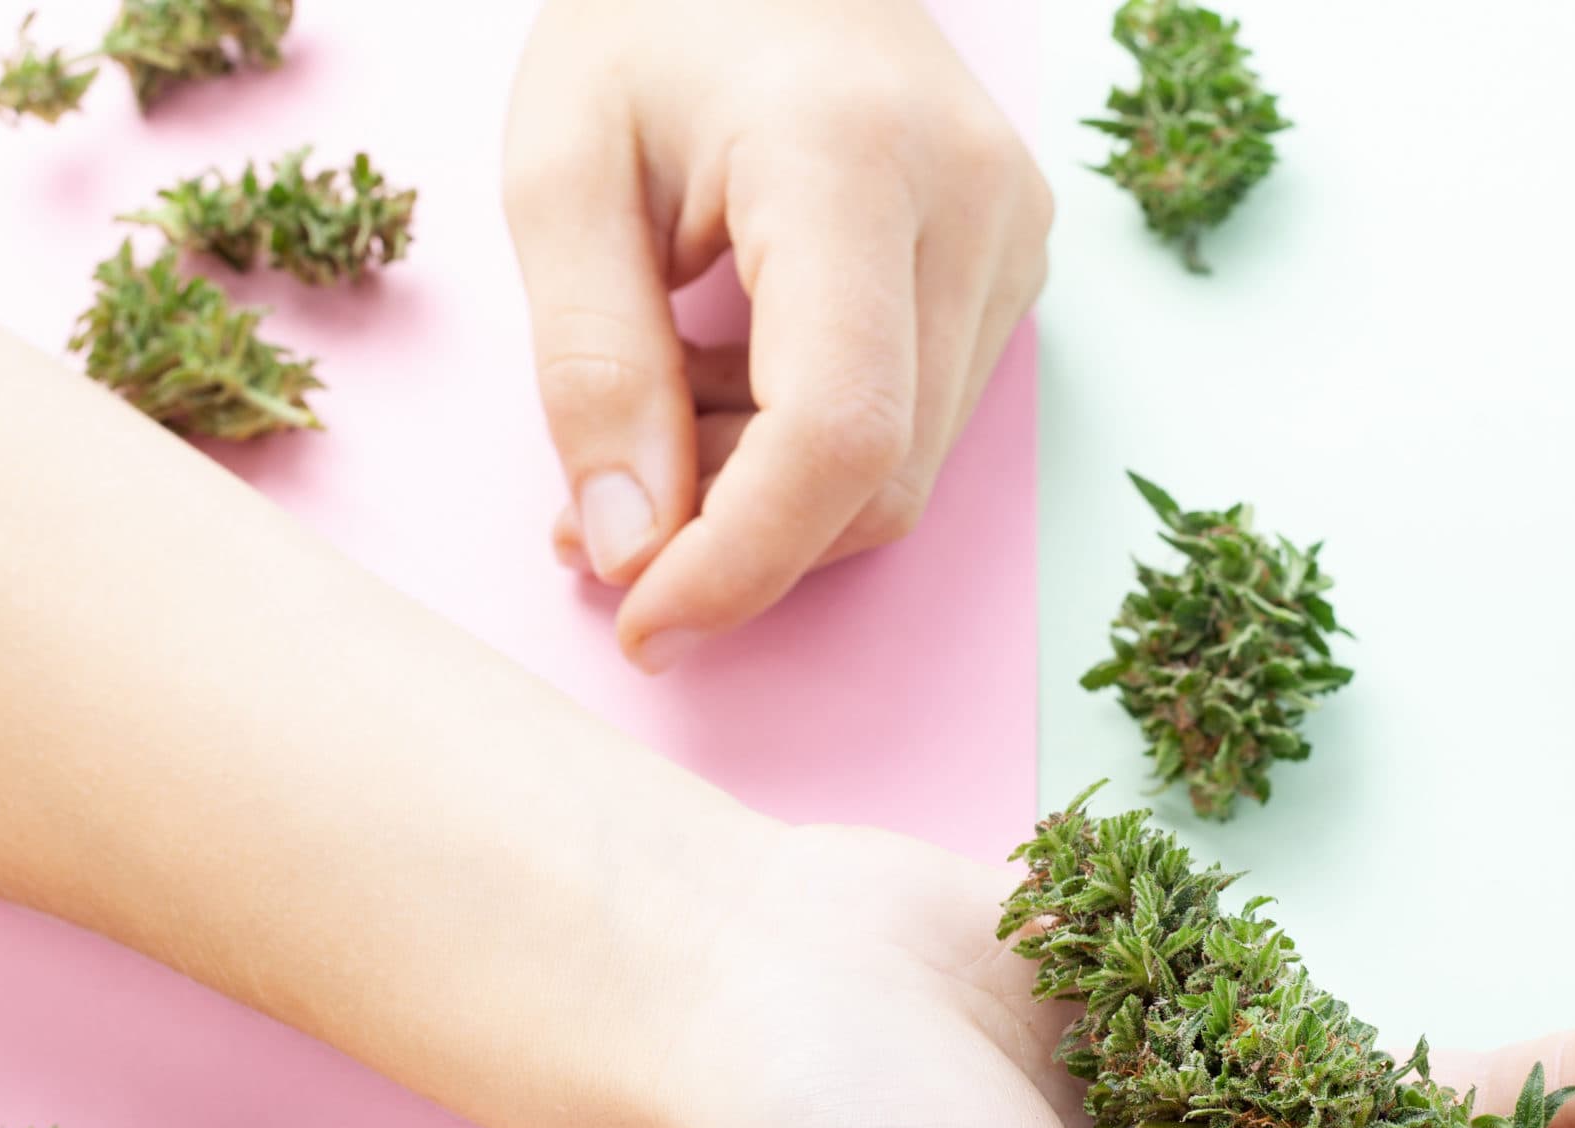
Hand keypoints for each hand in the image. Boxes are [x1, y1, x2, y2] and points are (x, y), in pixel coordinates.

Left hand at [502, 0, 1051, 671]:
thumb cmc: (651, 24)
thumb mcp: (561, 170)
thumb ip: (589, 367)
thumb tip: (632, 551)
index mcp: (852, 158)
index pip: (836, 430)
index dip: (741, 559)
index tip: (642, 621)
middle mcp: (974, 203)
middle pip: (874, 478)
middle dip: (731, 539)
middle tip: (595, 519)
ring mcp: (1014, 240)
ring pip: (899, 473)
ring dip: (760, 497)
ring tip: (651, 418)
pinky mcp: (1013, 270)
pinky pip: (915, 427)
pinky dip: (804, 452)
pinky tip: (725, 383)